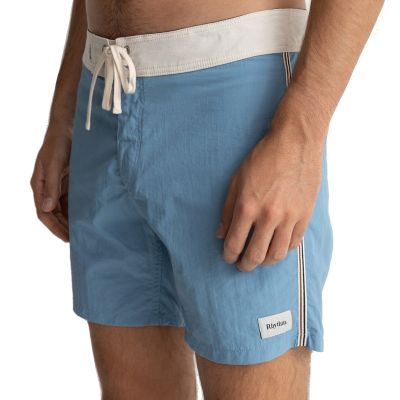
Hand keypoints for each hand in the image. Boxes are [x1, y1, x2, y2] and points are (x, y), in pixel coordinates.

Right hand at [30, 126, 71, 241]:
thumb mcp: (54, 164)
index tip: (66, 238)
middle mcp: (47, 187)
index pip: (43, 212)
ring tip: (82, 231)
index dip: (54, 227)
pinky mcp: (69, 181)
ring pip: (63, 208)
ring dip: (70, 219)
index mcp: (39, 184)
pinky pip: (72, 199)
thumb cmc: (59, 142)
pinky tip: (86, 215)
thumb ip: (51, 186)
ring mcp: (58, 185)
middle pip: (53, 213)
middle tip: (77, 239)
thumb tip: (47, 208)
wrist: (70, 127)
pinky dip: (77, 208)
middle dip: (63, 227)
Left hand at [216, 120, 324, 271]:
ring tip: (259, 259)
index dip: (228, 255)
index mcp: (247, 207)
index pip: (234, 244)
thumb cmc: (262, 159)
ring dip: (265, 262)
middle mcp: (268, 217)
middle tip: (242, 265)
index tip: (228, 257)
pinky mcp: (305, 215)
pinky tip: (276, 246)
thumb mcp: (236, 180)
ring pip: (277, 255)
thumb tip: (220, 234)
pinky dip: (283, 250)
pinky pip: (294, 244)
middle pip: (255, 256)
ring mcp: (289, 217)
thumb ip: (227, 210)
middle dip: (245, 265)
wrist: (295, 143)